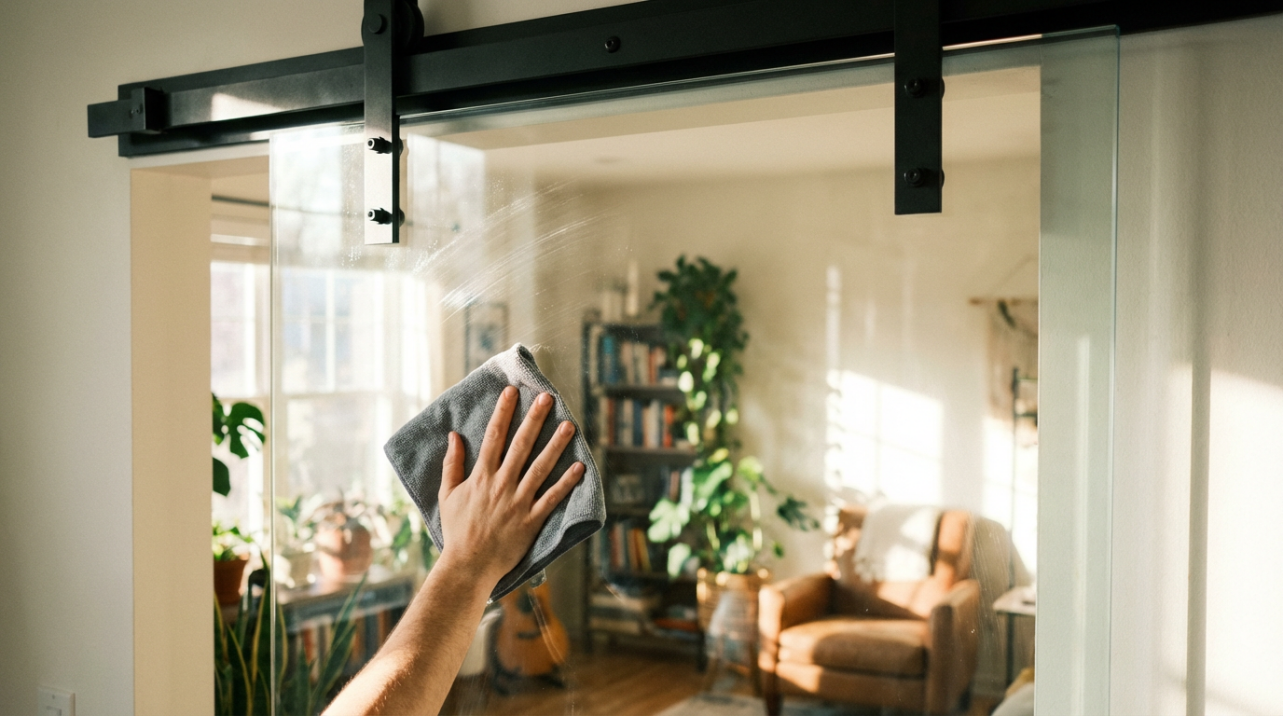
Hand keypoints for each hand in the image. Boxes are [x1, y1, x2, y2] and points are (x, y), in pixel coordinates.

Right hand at [437, 386, 583, 589]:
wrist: (468, 565)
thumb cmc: (457, 530)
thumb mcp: (447, 494)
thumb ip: (451, 464)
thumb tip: (453, 436)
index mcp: (481, 476)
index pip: (494, 437)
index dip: (503, 412)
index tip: (512, 392)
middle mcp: (501, 484)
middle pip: (521, 445)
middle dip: (534, 419)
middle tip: (548, 398)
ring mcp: (518, 502)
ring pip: (541, 467)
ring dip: (556, 446)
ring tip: (570, 426)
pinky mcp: (531, 520)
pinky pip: (552, 498)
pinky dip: (566, 483)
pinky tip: (580, 468)